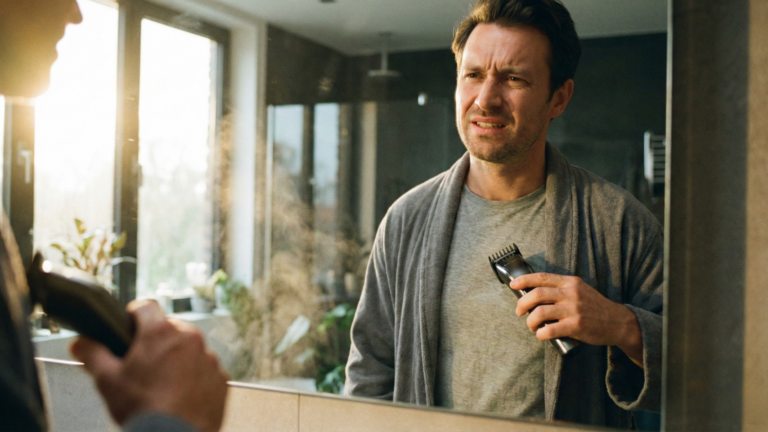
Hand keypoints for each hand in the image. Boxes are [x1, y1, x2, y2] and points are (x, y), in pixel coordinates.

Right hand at [70, 300, 228, 431]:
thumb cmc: (144, 408)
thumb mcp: (108, 380)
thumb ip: (92, 355)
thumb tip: (80, 343)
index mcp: (161, 332)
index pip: (146, 306)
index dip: (134, 315)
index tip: (129, 325)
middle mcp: (189, 338)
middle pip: (170, 328)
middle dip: (157, 341)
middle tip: (143, 363)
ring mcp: (209, 357)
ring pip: (190, 349)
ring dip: (178, 359)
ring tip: (163, 382)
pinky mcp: (221, 377)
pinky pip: (206, 369)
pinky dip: (195, 377)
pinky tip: (181, 393)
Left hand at [510, 273, 643, 367]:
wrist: (618, 322)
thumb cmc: (595, 307)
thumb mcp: (580, 290)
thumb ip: (561, 288)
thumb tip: (535, 292)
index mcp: (570, 282)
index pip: (541, 277)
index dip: (523, 280)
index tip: (513, 285)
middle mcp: (571, 293)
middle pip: (536, 294)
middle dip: (522, 303)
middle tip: (519, 312)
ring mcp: (573, 309)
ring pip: (539, 313)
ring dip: (530, 322)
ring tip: (532, 326)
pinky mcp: (576, 326)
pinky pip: (549, 329)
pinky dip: (540, 334)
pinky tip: (541, 335)